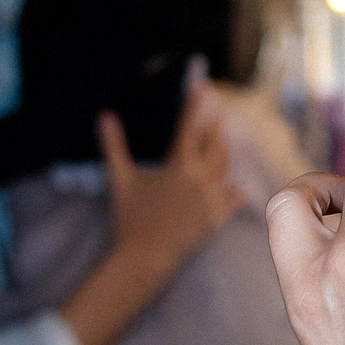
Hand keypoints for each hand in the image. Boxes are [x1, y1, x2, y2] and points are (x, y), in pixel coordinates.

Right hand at [100, 64, 243, 276]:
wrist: (144, 258)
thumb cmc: (129, 219)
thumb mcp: (120, 179)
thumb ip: (114, 145)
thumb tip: (103, 116)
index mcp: (178, 165)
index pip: (189, 127)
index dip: (195, 105)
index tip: (202, 86)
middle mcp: (200, 179)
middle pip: (213, 145)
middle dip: (215, 128)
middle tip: (218, 114)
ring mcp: (211, 199)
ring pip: (224, 169)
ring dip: (224, 153)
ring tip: (223, 142)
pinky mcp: (216, 219)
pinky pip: (232, 200)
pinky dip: (236, 192)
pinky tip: (241, 186)